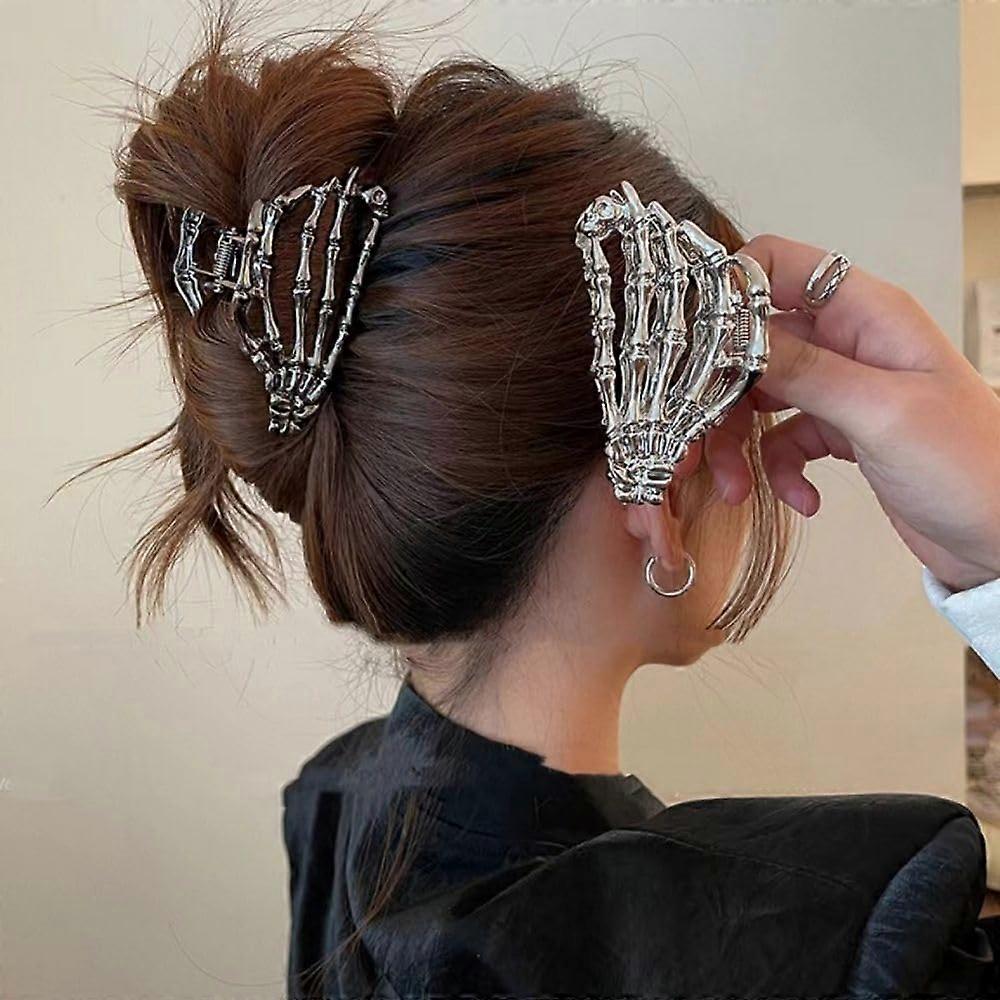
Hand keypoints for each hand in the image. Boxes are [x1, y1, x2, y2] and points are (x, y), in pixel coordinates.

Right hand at [702, 233, 999, 591]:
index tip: (692, 344)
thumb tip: (732, 335)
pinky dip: (779, 470)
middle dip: (721, 393)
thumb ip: (804, 369)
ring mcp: (842, 388)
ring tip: (739, 487)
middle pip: (753, 344)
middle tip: (698, 440)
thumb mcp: (882, 413)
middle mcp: (849, 342)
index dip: (728, 294)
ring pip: (760, 396)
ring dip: (739, 442)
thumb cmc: (970, 465)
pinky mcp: (839, 432)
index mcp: (865, 313)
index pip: (778, 266)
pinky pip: (783, 439)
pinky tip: (803, 499)